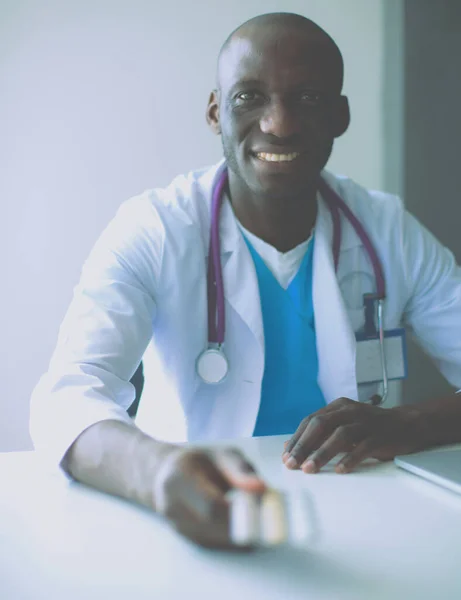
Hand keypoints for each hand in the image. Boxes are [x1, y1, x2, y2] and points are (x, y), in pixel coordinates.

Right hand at [151, 446, 265, 548]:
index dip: (240, 512)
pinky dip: (232, 540)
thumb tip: (262, 489)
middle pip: (212, 526)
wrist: (167, 474)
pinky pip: (213, 545)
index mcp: (178, 477)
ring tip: (262, 523)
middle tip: (272, 523)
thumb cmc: (201, 462)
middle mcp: (170, 504)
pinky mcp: (184, 539)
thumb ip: (240, 470)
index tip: (265, 511)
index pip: (210, 503)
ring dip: (241, 536)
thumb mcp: (221, 455)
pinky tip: (248, 531)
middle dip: (245, 527)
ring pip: (214, 540)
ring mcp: (175, 525)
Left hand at [282, 398, 424, 473]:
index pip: (311, 421)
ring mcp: (366, 422)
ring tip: (310, 468)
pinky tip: (340, 470)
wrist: (407, 424)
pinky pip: (363, 447)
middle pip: (321, 425)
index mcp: (338, 406)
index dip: (297, 438)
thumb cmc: (370, 427)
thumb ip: (320, 434)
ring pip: (340, 435)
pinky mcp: (381, 435)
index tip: (286, 456)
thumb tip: (291, 446)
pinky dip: (350, 458)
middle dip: (304, 445)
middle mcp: (350, 411)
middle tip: (293, 464)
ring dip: (322, 453)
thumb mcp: (343, 425)